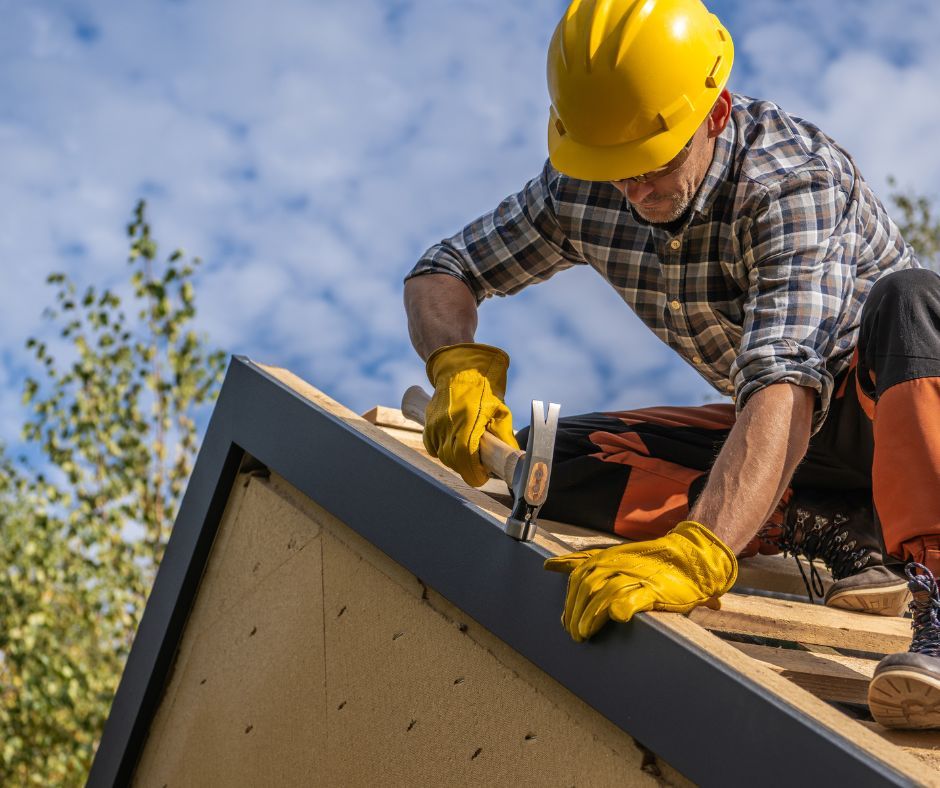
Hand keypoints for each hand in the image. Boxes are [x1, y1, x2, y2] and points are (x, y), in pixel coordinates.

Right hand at [423, 343, 519, 486]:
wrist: (459, 371)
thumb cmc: (483, 390)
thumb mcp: (499, 410)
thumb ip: (503, 435)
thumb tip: (513, 457)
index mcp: (467, 421)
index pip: (465, 458)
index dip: (474, 473)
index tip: (482, 477)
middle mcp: (448, 424)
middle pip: (454, 461)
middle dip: (467, 468)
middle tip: (480, 467)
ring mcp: (435, 424)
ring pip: (443, 456)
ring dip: (456, 461)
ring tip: (469, 455)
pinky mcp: (428, 423)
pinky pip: (433, 447)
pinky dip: (443, 451)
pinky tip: (455, 445)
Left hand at [544, 521, 737, 641]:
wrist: (690, 560)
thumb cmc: (648, 563)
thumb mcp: (612, 557)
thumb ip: (581, 561)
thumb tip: (549, 565)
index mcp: (606, 557)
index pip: (577, 577)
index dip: (569, 600)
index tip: (565, 621)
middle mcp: (618, 563)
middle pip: (587, 587)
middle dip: (576, 612)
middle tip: (574, 633)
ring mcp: (636, 576)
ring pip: (605, 593)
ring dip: (591, 615)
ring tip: (584, 633)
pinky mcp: (654, 589)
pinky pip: (632, 597)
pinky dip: (621, 606)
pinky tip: (614, 617)